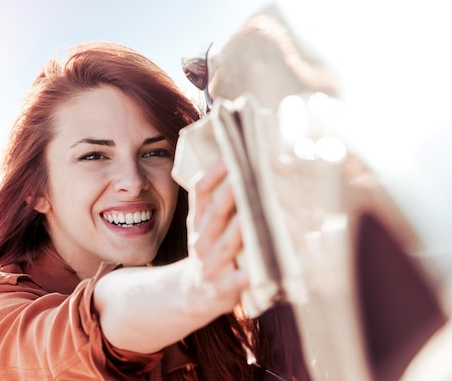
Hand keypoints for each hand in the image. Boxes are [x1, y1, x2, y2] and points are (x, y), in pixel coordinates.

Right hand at [184, 160, 248, 315]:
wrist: (192, 295)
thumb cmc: (208, 253)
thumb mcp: (203, 226)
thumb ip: (218, 202)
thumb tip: (241, 169)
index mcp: (197, 223)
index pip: (200, 192)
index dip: (212, 174)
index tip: (229, 157)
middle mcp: (200, 241)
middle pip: (214, 215)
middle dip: (229, 196)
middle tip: (244, 177)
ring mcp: (209, 265)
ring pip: (225, 245)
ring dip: (239, 230)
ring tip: (253, 217)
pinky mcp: (221, 289)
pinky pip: (236, 281)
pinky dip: (247, 274)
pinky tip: (259, 268)